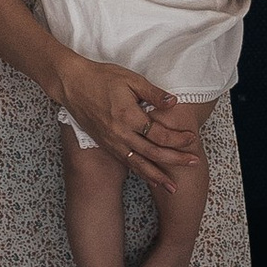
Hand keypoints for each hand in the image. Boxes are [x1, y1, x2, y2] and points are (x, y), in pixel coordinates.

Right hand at [57, 55, 201, 184]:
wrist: (72, 85)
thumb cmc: (101, 78)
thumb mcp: (130, 79)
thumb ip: (153, 93)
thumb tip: (174, 102)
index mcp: (129, 116)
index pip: (159, 134)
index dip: (178, 138)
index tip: (192, 139)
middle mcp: (120, 133)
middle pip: (153, 153)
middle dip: (176, 160)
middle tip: (194, 163)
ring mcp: (112, 142)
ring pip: (139, 164)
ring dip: (158, 177)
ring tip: (173, 188)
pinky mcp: (106, 145)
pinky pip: (127, 163)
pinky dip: (141, 173)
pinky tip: (151, 179)